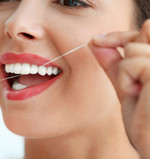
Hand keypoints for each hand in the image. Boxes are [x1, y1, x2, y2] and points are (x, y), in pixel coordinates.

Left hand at [89, 19, 149, 158]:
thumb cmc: (145, 121)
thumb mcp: (128, 87)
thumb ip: (115, 65)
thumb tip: (95, 42)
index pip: (148, 30)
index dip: (121, 35)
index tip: (97, 40)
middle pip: (142, 35)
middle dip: (126, 59)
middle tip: (134, 86)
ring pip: (133, 50)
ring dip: (126, 73)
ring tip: (139, 94)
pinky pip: (131, 63)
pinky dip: (126, 80)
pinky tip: (139, 96)